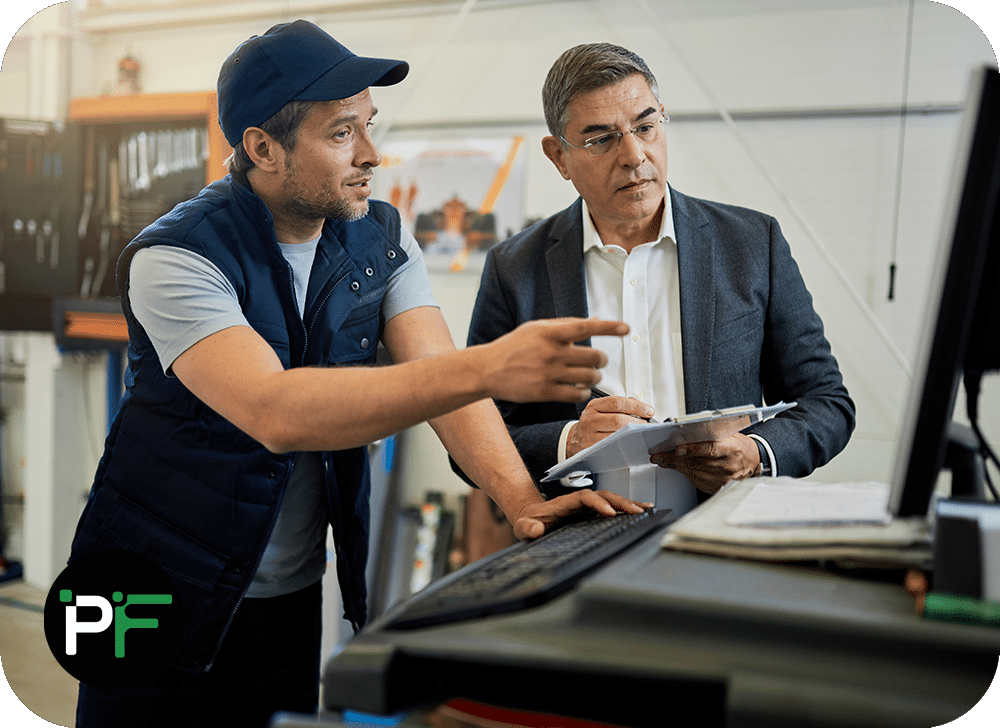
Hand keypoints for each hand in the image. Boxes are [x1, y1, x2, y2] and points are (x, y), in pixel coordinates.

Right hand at [481, 318, 628, 403]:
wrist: (487, 369)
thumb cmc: (513, 346)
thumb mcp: (536, 328)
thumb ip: (565, 325)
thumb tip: (596, 320)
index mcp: (549, 333)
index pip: (587, 326)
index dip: (609, 327)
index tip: (626, 328)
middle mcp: (551, 352)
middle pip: (593, 357)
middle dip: (602, 360)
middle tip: (599, 362)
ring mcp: (548, 373)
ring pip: (588, 377)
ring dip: (596, 377)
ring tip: (592, 376)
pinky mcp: (544, 392)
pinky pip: (576, 395)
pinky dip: (584, 392)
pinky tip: (580, 389)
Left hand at [511, 489, 650, 539]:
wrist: (531, 518)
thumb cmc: (528, 524)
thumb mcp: (523, 528)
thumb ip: (527, 528)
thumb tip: (536, 529)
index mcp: (564, 503)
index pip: (584, 498)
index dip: (597, 503)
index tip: (609, 513)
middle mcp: (579, 502)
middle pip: (603, 496)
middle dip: (620, 502)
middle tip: (637, 512)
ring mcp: (586, 507)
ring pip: (610, 500)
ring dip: (628, 503)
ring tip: (647, 509)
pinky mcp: (592, 513)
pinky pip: (611, 508)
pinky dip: (626, 509)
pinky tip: (641, 512)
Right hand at [567, 395, 654, 457]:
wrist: (574, 440)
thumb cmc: (592, 424)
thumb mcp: (601, 409)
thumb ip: (620, 405)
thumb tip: (640, 405)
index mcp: (594, 406)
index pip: (617, 402)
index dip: (636, 406)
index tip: (649, 410)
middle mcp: (590, 419)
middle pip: (618, 419)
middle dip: (637, 422)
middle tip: (647, 424)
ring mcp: (590, 435)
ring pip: (616, 435)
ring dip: (633, 434)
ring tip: (642, 433)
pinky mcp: (592, 449)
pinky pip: (612, 447)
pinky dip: (625, 444)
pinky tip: (632, 442)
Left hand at [650, 432, 759, 494]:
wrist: (753, 462)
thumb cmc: (739, 445)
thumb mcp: (729, 433)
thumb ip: (710, 432)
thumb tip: (684, 429)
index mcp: (732, 449)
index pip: (710, 449)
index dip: (692, 449)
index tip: (676, 448)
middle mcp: (727, 466)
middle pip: (696, 462)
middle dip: (672, 458)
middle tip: (656, 454)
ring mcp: (722, 480)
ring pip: (692, 472)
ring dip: (674, 465)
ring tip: (660, 459)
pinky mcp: (717, 488)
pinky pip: (695, 480)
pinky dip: (684, 472)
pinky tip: (675, 466)